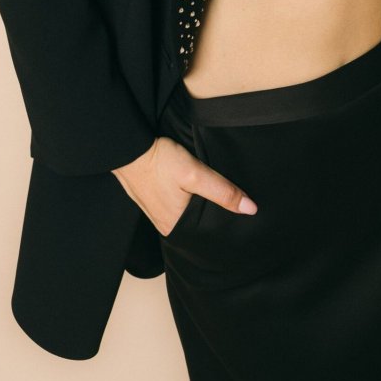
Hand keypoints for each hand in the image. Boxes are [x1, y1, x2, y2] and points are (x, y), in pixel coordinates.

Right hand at [111, 136, 257, 236]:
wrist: (129, 146)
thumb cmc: (159, 160)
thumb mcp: (195, 173)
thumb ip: (222, 191)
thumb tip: (250, 209)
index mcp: (176, 226)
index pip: (208, 234)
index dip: (225, 225)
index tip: (241, 218)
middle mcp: (165, 225)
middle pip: (198, 225)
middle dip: (213, 216)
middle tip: (231, 205)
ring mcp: (156, 213)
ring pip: (187, 216)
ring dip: (199, 207)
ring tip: (214, 197)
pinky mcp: (152, 200)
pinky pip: (175, 207)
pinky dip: (185, 201)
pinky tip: (191, 191)